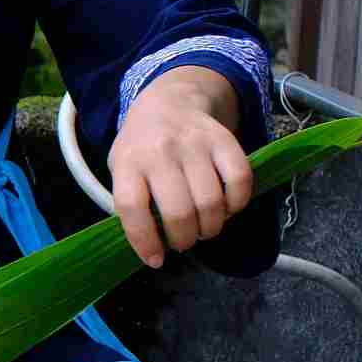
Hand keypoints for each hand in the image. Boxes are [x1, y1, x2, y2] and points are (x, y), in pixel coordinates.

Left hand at [107, 67, 253, 267]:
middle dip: (184, 239)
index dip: (144, 241)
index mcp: (128, 161)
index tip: (155, 260)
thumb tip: (150, 247)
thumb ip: (131, 202)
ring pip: (210, 202)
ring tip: (204, 229)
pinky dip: (237, 204)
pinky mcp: (224, 140)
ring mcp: (194, 144)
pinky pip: (240, 181)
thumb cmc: (142, 147)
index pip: (133, 207)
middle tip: (184, 242)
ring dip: (211, 227)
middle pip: (178, 212)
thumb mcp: (122, 169)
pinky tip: (226, 208)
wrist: (169, 101)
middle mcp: (160, 151)